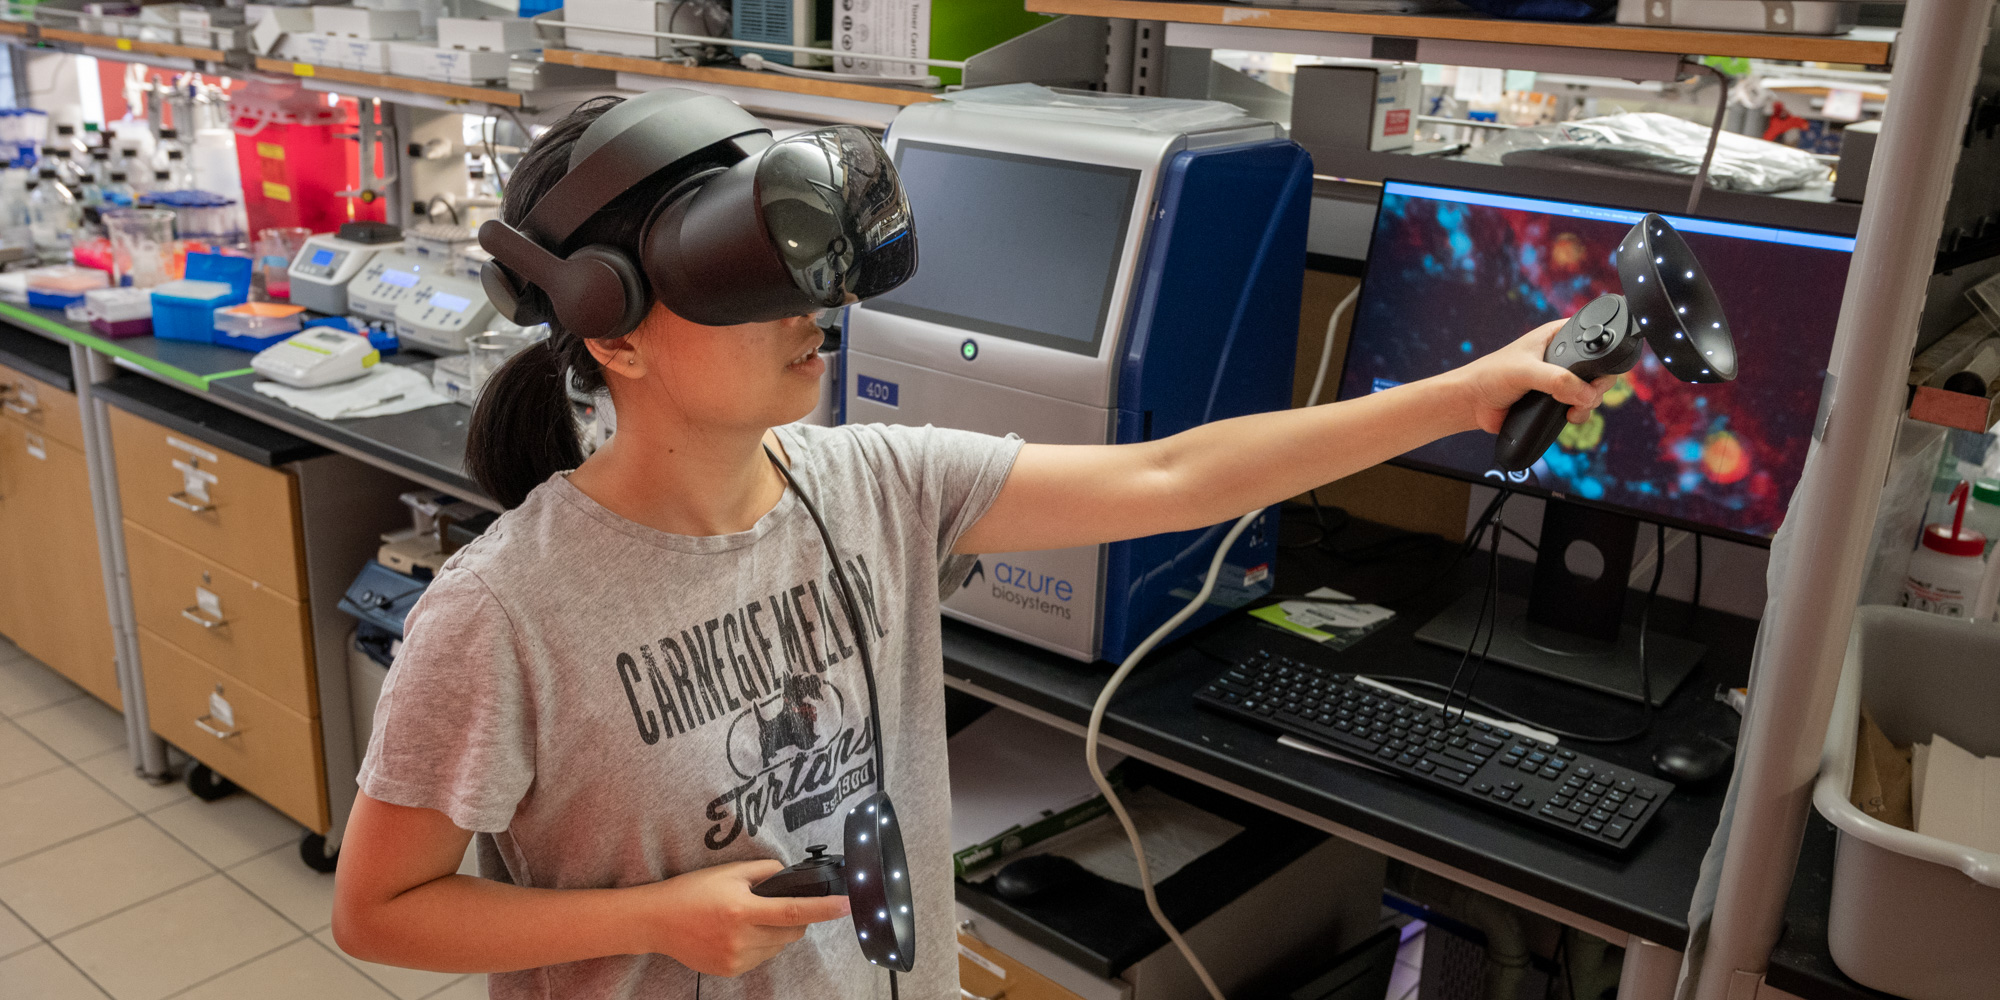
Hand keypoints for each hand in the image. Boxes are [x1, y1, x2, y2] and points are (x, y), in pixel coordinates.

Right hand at [633, 860, 850, 976]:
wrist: (657, 921)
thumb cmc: (692, 891)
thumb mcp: (729, 872)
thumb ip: (765, 871)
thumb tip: (791, 876)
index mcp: (743, 910)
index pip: (795, 910)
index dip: (825, 909)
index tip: (847, 905)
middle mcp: (742, 939)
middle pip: (792, 931)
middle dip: (796, 917)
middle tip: (776, 903)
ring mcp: (736, 959)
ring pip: (779, 946)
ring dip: (777, 932)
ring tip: (751, 917)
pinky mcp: (730, 970)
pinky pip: (762, 958)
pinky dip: (761, 945)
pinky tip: (739, 932)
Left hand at [1451, 320, 1617, 433]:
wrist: (1472, 404)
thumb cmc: (1491, 376)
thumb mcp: (1526, 371)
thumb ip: (1557, 380)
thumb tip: (1585, 394)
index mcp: (1557, 336)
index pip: (1593, 337)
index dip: (1601, 353)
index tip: (1594, 373)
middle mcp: (1562, 357)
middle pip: (1598, 368)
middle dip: (1597, 385)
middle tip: (1586, 395)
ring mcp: (1560, 380)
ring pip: (1592, 390)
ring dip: (1589, 402)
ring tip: (1574, 409)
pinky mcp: (1556, 401)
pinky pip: (1580, 407)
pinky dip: (1580, 413)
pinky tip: (1569, 416)